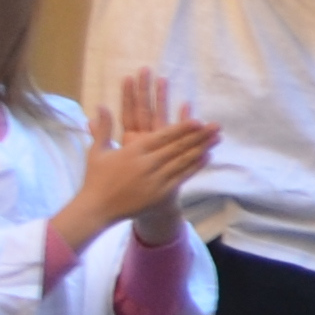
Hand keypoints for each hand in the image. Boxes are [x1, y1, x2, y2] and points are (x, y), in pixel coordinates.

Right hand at [72, 70, 214, 238]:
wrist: (96, 209)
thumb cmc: (96, 179)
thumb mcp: (97, 152)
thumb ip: (103, 128)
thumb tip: (101, 105)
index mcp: (132, 152)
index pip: (162, 137)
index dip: (182, 129)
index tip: (198, 120)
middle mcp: (146, 164)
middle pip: (178, 147)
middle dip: (199, 136)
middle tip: (217, 126)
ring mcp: (155, 180)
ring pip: (183, 161)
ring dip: (202, 148)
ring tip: (217, 138)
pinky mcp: (160, 193)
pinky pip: (182, 177)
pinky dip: (195, 166)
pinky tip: (207, 157)